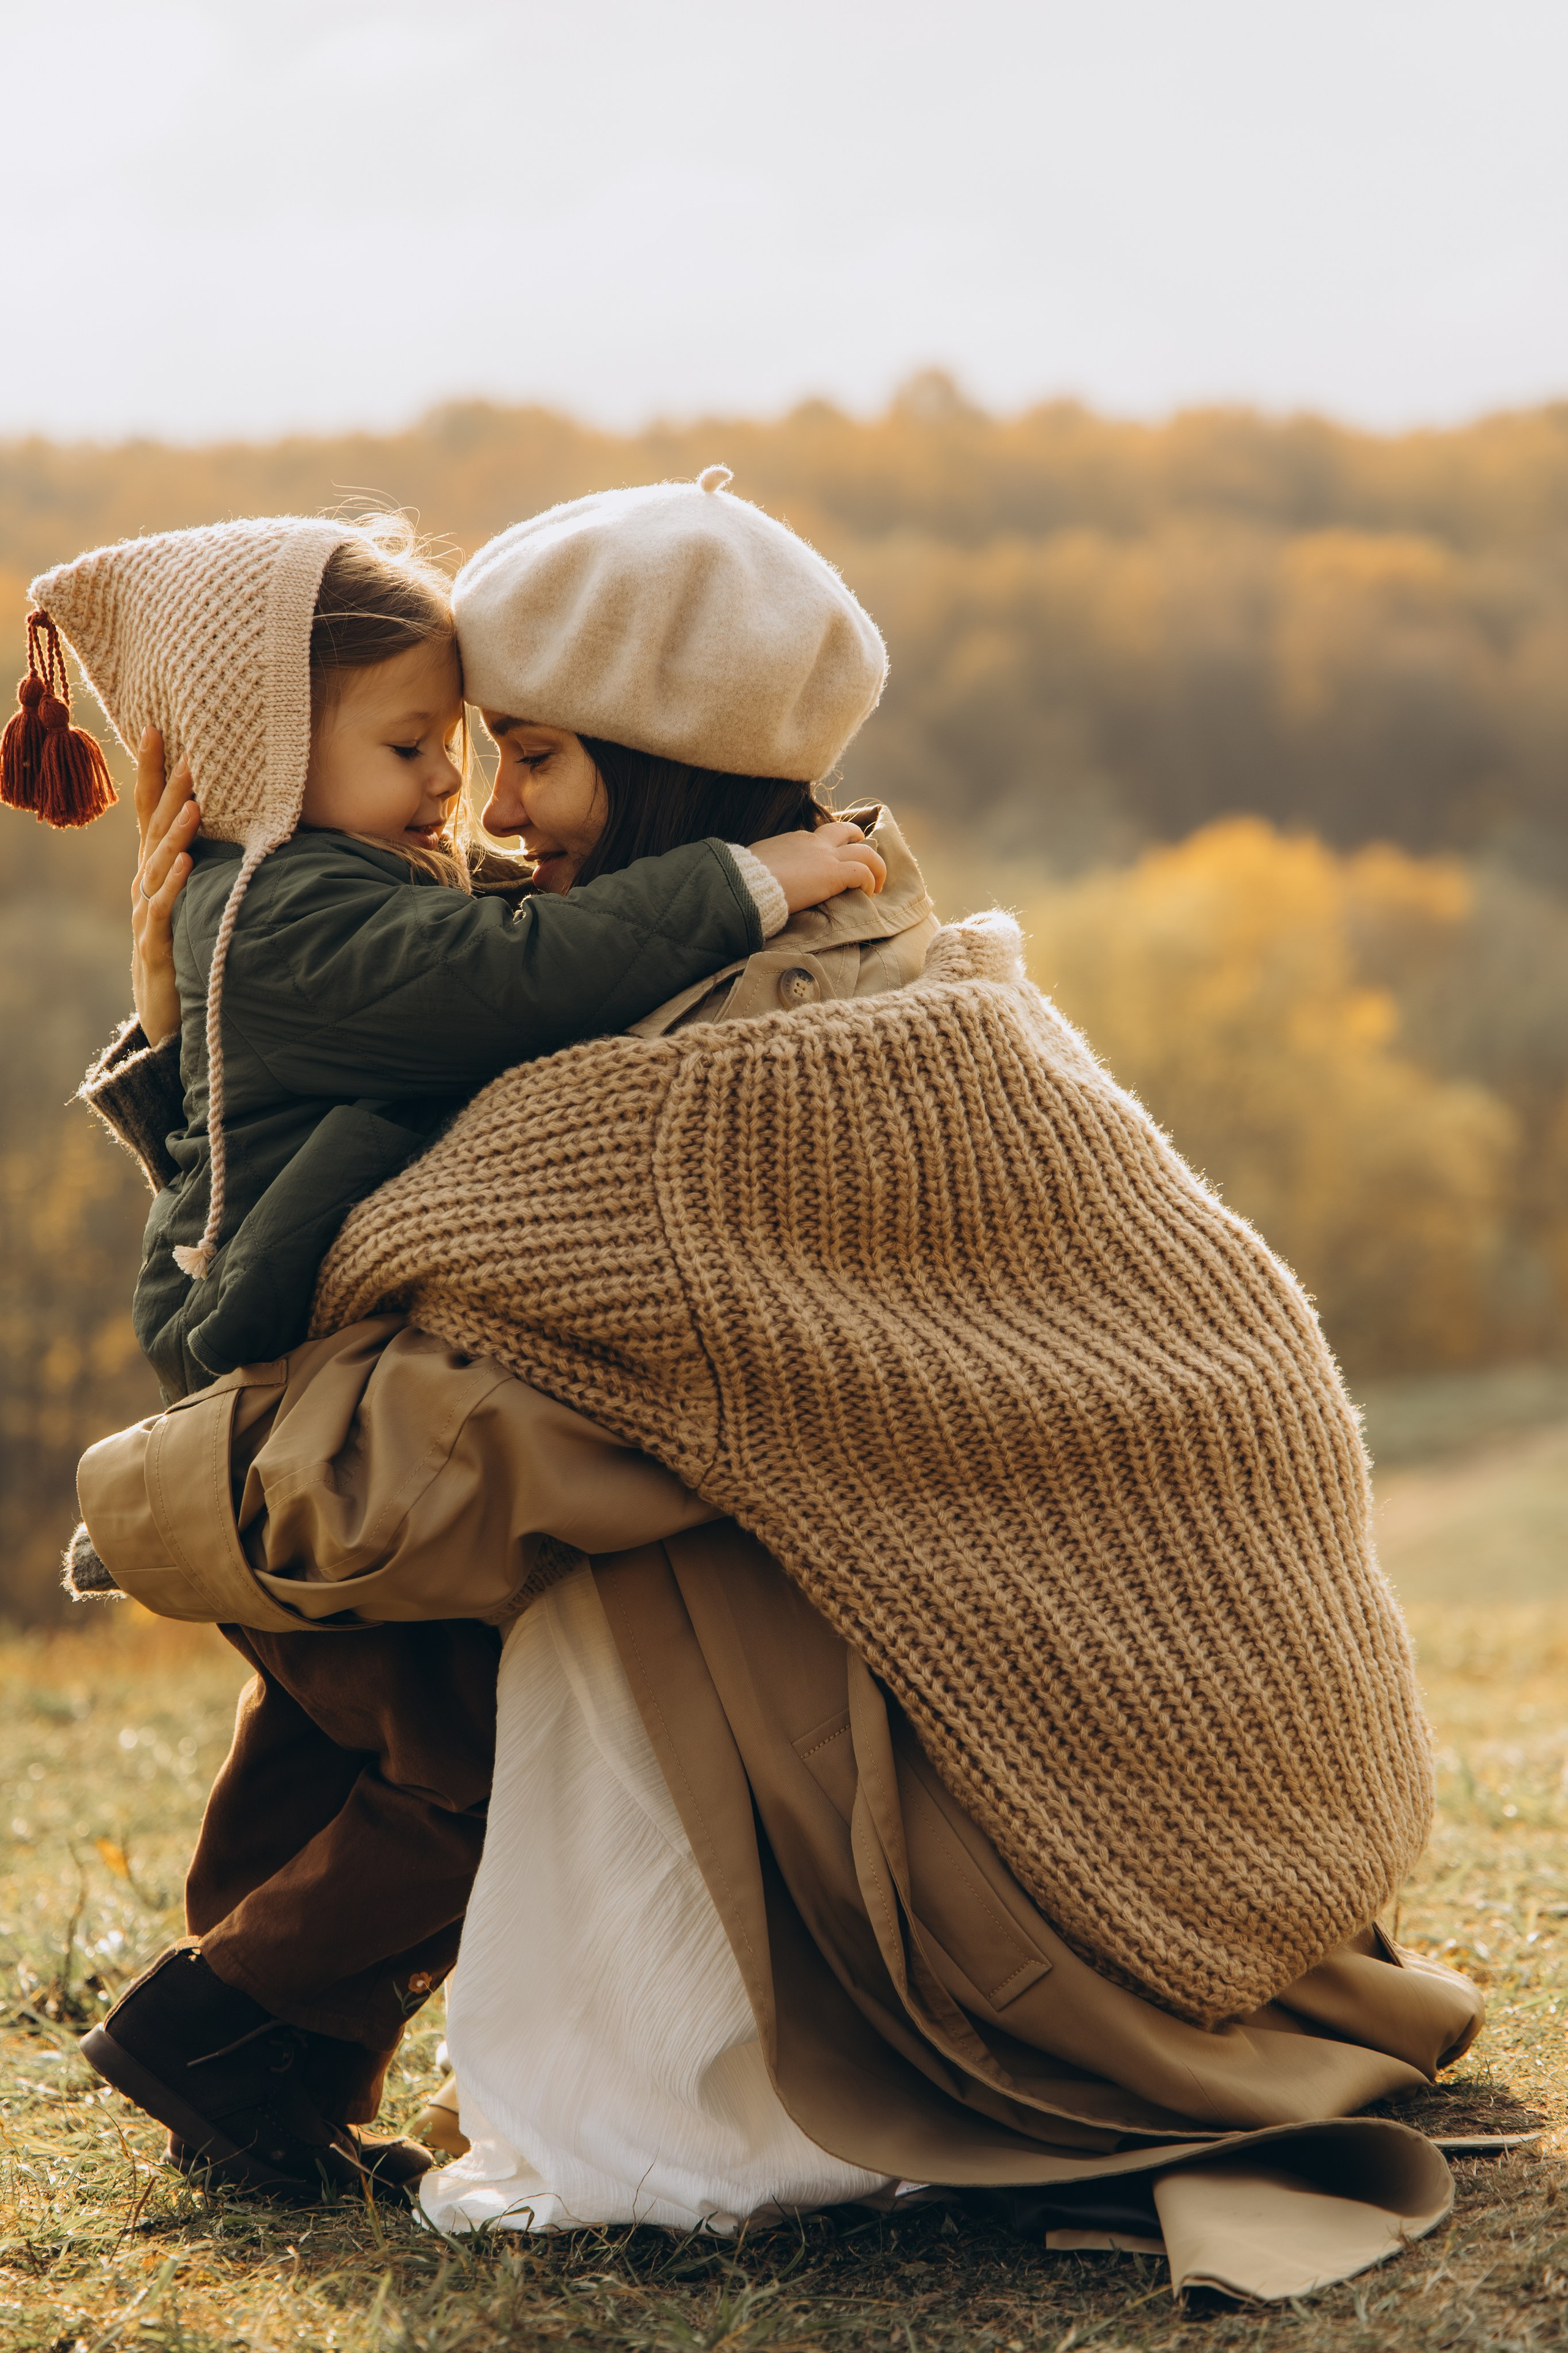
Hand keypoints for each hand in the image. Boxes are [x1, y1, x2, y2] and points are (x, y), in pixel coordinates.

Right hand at [132, 727, 198, 1045]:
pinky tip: (188, 864)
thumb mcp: (199, 898)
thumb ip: (215, 861)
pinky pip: (162, 909)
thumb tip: (250, 822)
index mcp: (156, 866)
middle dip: (169, 788)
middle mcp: (145, 881)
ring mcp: (146, 911)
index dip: (153, 770)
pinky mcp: (156, 942)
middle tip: (187, 751)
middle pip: (153, 826)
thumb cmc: (188, 946)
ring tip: (194, 803)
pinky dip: (174, 885)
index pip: (151, 809)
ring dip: (175, 832)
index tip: (159, 728)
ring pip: (158, 863)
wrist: (167, 1012)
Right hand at [751, 821, 885, 913]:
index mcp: (796, 839)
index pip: (822, 837)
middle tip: (867, 867)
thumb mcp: (759, 863)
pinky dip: (870, 882)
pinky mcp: (833, 873)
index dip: (833, 849)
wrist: (746, 882)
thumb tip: (766, 877)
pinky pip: (864, 872)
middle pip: (848, 832)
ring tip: (876, 886)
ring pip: (866, 851)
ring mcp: (826, 856)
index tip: (834, 866)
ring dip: (876, 868)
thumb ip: (771, 866)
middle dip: (861, 845)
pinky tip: (867, 894)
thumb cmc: (746, 878)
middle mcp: (814, 842)